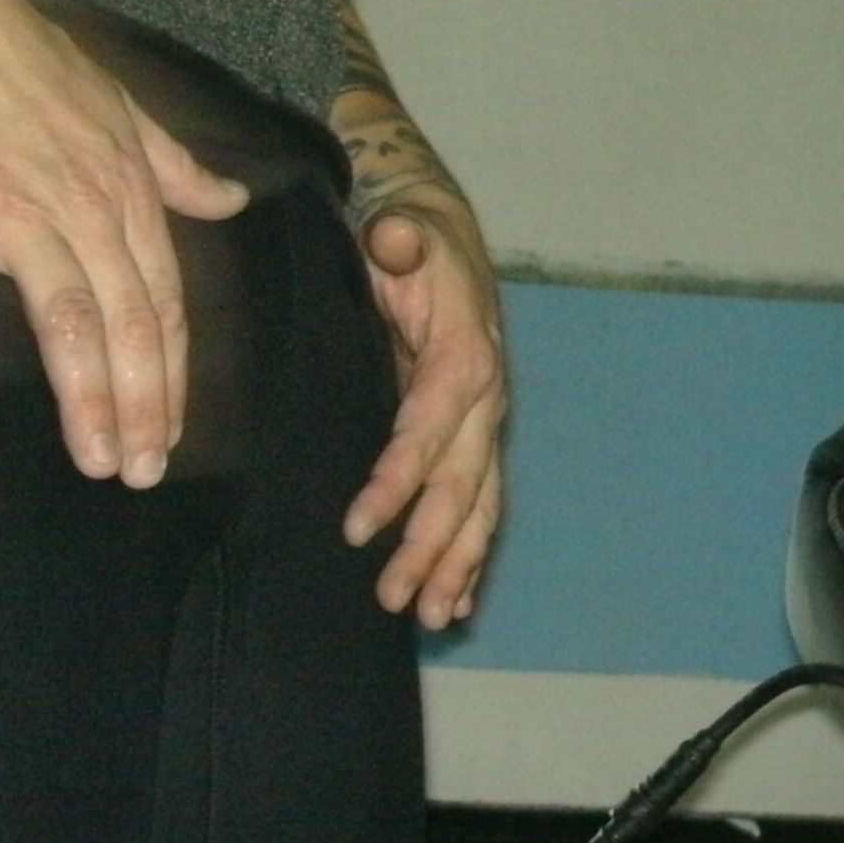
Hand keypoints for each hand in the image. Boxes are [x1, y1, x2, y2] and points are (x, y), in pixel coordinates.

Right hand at [0, 0, 247, 480]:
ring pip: (65, 314)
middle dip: (142, 404)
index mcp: (129, 201)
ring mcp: (17, 210)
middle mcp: (86, 213)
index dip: (174, 376)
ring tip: (92, 455)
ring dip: (82, 390)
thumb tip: (233, 198)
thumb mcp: (128, 114)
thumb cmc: (34, 64)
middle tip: (140, 470)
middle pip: (128, 324)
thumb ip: (178, 169)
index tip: (175, 436)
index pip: (166, 306)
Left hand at [343, 194, 506, 626]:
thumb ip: (397, 241)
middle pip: (463, 486)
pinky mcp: (475, 437)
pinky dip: (472, 554)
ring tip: (431, 616)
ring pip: (480, 505)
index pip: (430, 431)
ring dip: (458, 564)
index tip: (357, 527)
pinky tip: (457, 598)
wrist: (438, 232)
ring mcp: (485, 423)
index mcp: (465, 356)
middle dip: (431, 546)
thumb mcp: (401, 227)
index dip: (398, 482)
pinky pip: (481, 504)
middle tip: (393, 597)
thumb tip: (393, 239)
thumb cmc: (410, 237)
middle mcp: (486, 399)